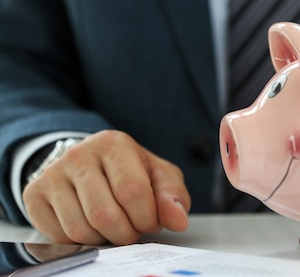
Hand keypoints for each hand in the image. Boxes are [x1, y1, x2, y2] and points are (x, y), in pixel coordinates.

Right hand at [22, 130, 190, 245]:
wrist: (89, 163)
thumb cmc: (130, 171)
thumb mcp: (159, 176)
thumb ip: (173, 196)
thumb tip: (178, 220)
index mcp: (114, 144)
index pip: (132, 191)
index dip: (146, 217)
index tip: (150, 221)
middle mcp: (79, 154)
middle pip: (105, 215)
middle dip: (126, 233)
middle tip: (131, 228)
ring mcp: (53, 174)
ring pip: (80, 229)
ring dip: (103, 239)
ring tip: (112, 226)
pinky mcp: (34, 194)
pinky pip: (59, 236)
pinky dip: (80, 241)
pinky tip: (90, 225)